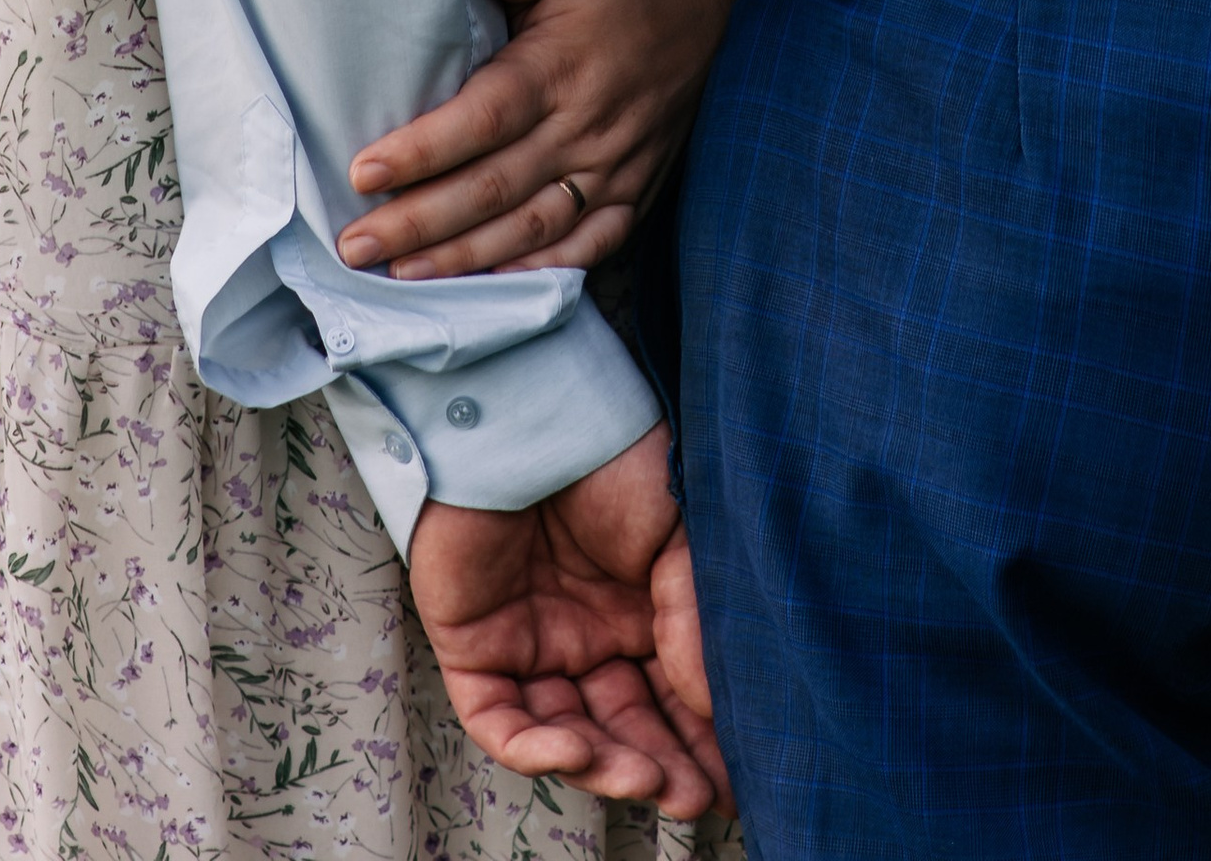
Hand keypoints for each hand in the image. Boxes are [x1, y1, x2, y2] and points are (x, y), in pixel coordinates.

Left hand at [339, 0, 740, 277]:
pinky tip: (493, 290)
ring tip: (402, 277)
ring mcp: (615, 166)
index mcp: (559, 68)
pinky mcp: (637, 188)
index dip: (421, 151)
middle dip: (418, 224)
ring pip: (531, 229)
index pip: (481, 121)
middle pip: (492, 189)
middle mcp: (586, 127)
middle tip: (355, 246)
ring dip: (464, 259)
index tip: (362, 172)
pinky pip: (589, 245)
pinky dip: (540, 272)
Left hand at [409, 430, 728, 815]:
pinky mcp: (473, 644)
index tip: (737, 781)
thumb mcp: (676, 533)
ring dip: (604, 765)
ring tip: (646, 780)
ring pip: (566, 733)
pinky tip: (573, 752)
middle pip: (624, 725)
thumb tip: (714, 703)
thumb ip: (690, 618)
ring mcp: (528, 641)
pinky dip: (532, 748)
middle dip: (660, 768)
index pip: (672, 697)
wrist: (528, 411)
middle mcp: (586, 634)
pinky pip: (499, 718)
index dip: (702, 742)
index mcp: (638, 610)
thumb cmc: (607, 455)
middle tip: (693, 799)